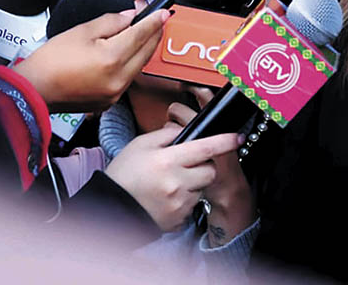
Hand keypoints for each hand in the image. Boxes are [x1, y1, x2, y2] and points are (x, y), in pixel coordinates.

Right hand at [15, 8, 169, 112]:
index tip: (163, 12)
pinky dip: (130, 65)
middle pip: (146, 53)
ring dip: (143, 50)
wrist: (33, 91)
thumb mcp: (81, 31)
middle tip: (159, 21)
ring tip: (143, 35)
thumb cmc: (50, 62)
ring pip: (138, 67)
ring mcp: (115, 93)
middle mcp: (118, 79)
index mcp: (112, 58)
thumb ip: (110, 22)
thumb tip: (130, 17)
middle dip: (154, 35)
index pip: (141, 35)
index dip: (154, 21)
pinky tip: (127, 55)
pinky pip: (127, 79)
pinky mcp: (109, 101)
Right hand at [104, 127, 239, 230]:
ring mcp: (178, 203)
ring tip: (170, 184)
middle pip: (210, 172)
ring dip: (192, 184)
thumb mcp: (140, 145)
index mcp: (168, 160)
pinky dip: (183, 200)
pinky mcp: (177, 219)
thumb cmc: (123, 174)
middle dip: (203, 167)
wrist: (110, 207)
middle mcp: (176, 183)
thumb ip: (165, 135)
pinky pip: (191, 206)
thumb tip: (184, 129)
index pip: (205, 148)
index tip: (236, 137)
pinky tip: (166, 198)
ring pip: (201, 189)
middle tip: (185, 166)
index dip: (224, 141)